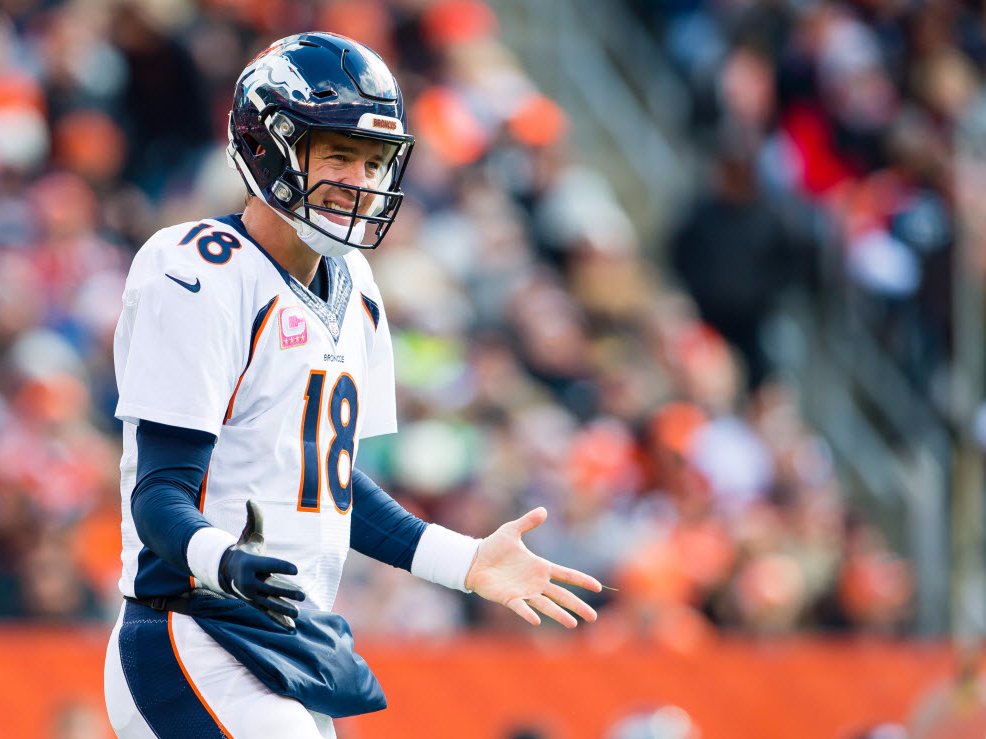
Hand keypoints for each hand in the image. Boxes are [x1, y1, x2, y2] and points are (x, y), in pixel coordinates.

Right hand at [218, 500, 305, 628]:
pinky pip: (267, 614)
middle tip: (303, 594)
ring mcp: (252, 595)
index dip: (282, 567)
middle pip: (270, 588)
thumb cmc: (244, 549)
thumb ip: (254, 518)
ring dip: (283, 610)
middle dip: (286, 592)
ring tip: (298, 613)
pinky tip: (291, 628)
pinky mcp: (255, 604)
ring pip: (269, 604)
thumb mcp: (250, 534)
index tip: (296, 569)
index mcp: (251, 564)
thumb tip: (251, 500)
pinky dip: (278, 621)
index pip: (269, 565)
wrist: (226, 570)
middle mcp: (250, 581)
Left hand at [465, 507, 601, 628]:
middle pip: (562, 596)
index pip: (567, 575)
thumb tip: (543, 510)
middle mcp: (536, 583)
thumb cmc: (493, 547)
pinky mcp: (509, 599)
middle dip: (577, 606)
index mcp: (540, 567)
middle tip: (593, 618)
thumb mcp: (511, 530)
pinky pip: (521, 607)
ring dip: (559, 614)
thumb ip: (528, 522)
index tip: (598, 587)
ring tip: (573, 624)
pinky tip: (537, 621)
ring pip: (546, 605)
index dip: (582, 581)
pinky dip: (528, 614)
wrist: (473, 560)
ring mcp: (524, 592)